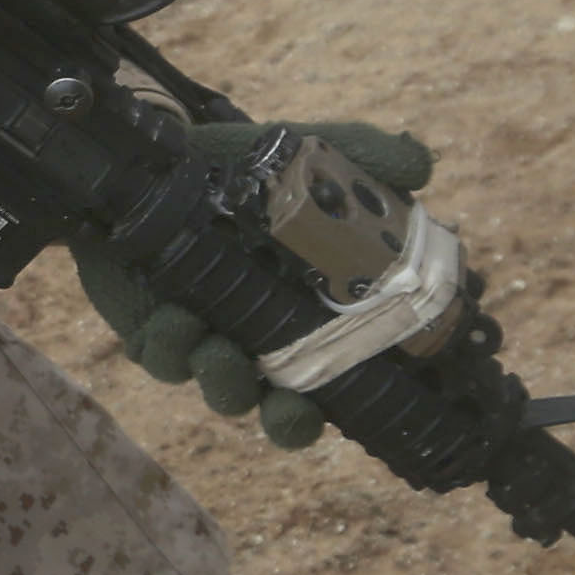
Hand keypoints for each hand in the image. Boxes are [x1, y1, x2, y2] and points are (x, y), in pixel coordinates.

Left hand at [72, 117, 433, 448]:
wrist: (152, 154)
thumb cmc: (233, 162)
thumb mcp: (299, 152)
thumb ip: (361, 154)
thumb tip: (422, 167)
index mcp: (306, 309)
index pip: (334, 374)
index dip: (341, 401)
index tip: (346, 406)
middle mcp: (262, 334)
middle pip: (282, 411)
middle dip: (287, 422)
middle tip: (288, 409)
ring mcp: (208, 336)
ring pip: (223, 390)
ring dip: (224, 383)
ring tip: (216, 348)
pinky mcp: (154, 329)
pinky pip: (163, 360)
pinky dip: (169, 348)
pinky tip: (172, 318)